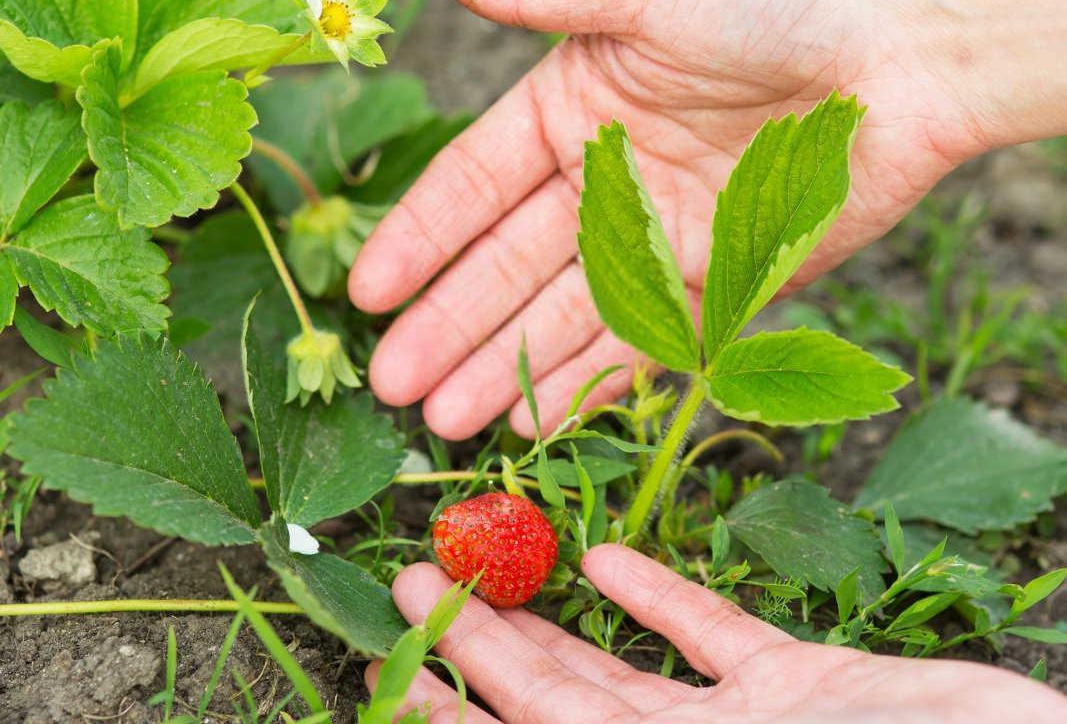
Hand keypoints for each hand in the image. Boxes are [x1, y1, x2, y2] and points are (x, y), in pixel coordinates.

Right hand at [350, 0, 1066, 440]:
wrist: (908, 43)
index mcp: (571, 108)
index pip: (473, 187)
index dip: (419, 240)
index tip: (367, 293)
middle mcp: (605, 180)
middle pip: (509, 268)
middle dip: (450, 327)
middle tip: (393, 384)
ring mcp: (659, 240)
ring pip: (565, 317)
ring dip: (507, 368)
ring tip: (448, 420)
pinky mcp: (718, 284)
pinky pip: (641, 342)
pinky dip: (589, 381)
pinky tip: (534, 415)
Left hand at [369, 544, 1066, 722]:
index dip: (455, 720)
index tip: (391, 671)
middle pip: (555, 709)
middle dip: (479, 651)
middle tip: (411, 584)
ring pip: (618, 670)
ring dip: (546, 621)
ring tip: (480, 568)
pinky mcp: (803, 684)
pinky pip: (714, 639)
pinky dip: (660, 600)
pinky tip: (608, 561)